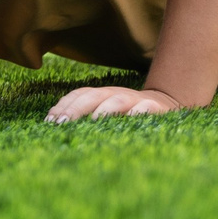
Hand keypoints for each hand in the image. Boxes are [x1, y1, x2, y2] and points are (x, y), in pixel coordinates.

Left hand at [47, 85, 195, 121]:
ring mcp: (135, 100)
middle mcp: (116, 94)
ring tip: (92, 121)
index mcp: (101, 94)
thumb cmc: (127, 115)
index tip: (50, 121)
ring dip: (103, 110)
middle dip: (75, 108)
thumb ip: (84, 115)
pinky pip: (146, 108)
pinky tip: (130, 119)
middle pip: (93, 96)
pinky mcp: (156, 109)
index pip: (79, 95)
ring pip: (117, 100)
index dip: (64, 105)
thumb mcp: (105, 113)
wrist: (167, 105)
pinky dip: (138, 112)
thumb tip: (54, 124)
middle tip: (61, 123)